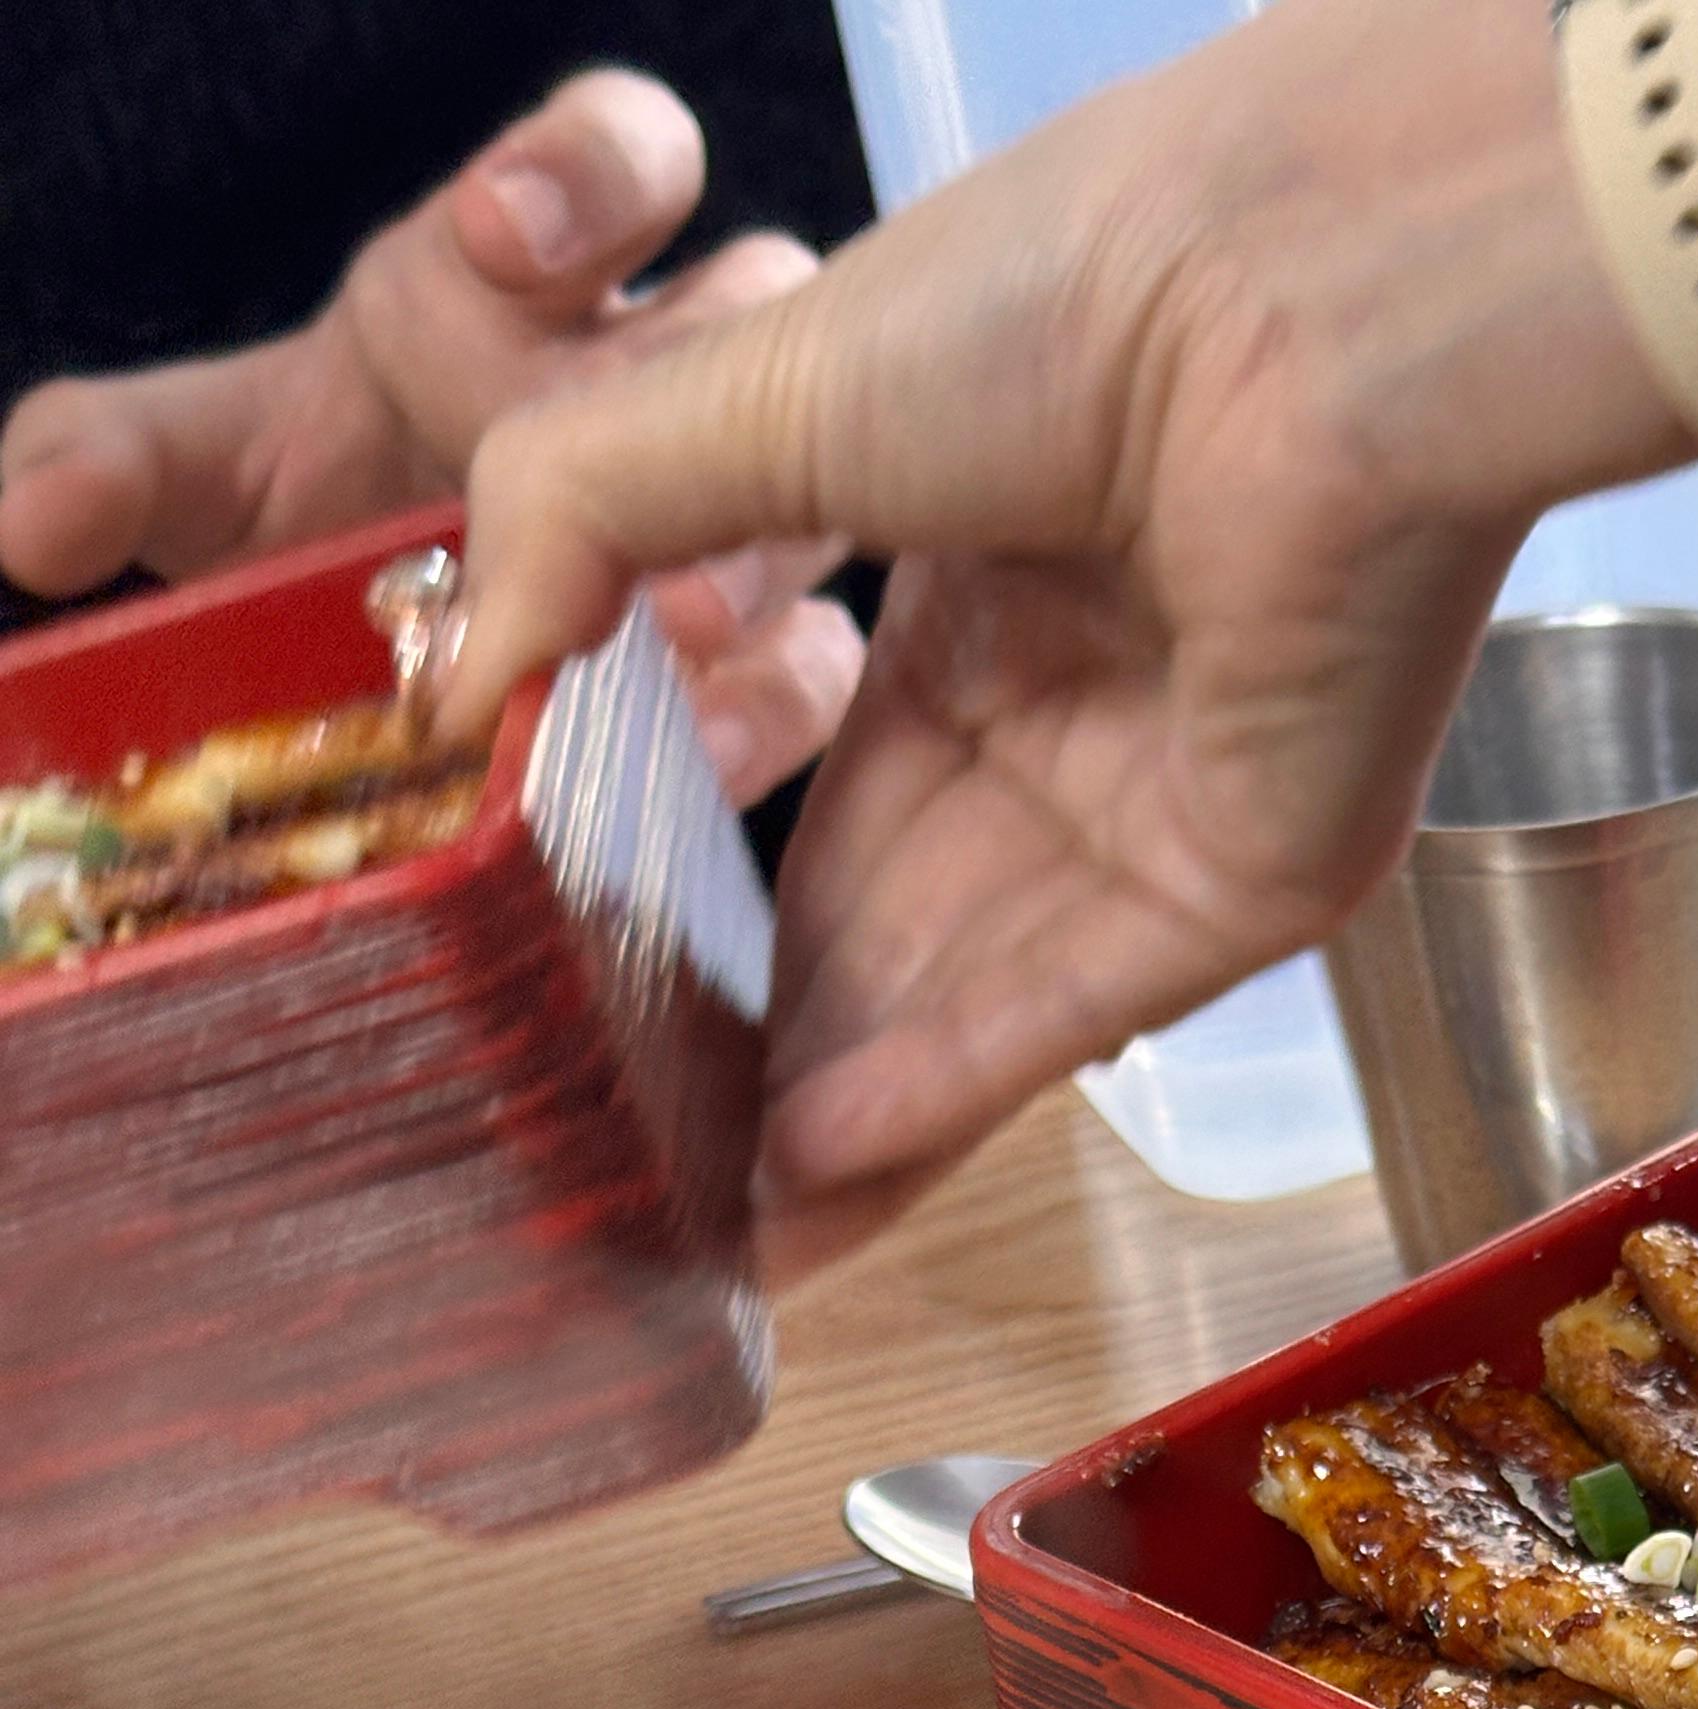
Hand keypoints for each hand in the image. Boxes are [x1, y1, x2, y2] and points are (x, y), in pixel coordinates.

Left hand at [0, 71, 860, 807]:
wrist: (399, 702)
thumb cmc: (316, 548)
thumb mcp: (211, 479)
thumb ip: (120, 462)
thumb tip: (28, 517)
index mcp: (514, 287)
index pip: (612, 165)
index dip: (582, 177)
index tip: (506, 237)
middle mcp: (650, 377)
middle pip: (748, 305)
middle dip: (704, 366)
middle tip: (641, 443)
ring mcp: (730, 518)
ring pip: (804, 484)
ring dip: (751, 549)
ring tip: (690, 626)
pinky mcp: (762, 664)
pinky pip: (806, 662)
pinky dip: (764, 702)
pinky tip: (705, 741)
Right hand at [440, 0, 1688, 1230]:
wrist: (1295, 314)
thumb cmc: (1064, 297)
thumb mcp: (744, 389)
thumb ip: (575, 521)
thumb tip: (456, 683)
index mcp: (975, 576)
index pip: (834, 786)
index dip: (714, 888)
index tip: (595, 974)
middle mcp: (1076, 703)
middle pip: (893, 918)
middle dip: (768, 1041)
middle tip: (642, 1152)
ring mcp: (1167, 803)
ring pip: (967, 995)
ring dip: (835, 1111)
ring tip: (704, 1219)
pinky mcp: (1250, 884)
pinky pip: (1065, 1012)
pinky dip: (936, 1088)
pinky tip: (808, 1165)